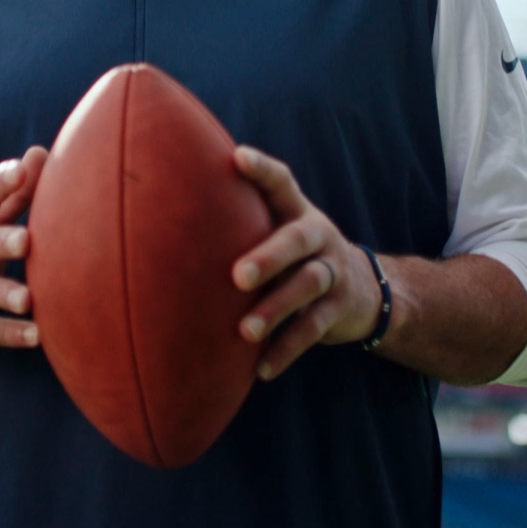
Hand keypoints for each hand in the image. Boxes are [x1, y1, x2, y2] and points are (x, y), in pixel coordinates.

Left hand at [229, 146, 384, 380]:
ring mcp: (333, 270)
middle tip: (237, 277)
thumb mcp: (278, 229)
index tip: (236, 158)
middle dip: (269, 256)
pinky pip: (314, 328)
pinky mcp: (339, 307)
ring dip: (276, 309)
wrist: (364, 290)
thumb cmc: (294, 255)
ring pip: (308, 285)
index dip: (261, 169)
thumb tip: (162, 213)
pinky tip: (261, 369)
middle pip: (298, 239)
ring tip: (245, 332)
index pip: (281, 182)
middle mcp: (319, 234)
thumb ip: (241, 219)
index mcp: (296, 210)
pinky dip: (287, 349)